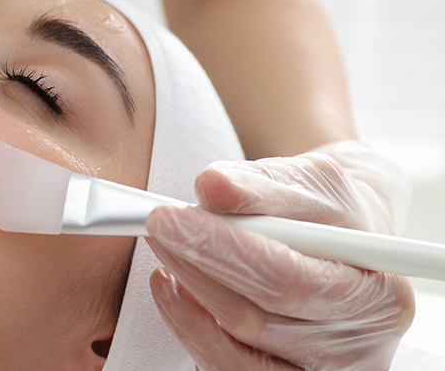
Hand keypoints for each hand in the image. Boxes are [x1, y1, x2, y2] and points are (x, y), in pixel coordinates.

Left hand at [146, 141, 414, 369]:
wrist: (344, 243)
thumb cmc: (332, 215)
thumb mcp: (311, 184)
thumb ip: (264, 185)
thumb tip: (212, 185)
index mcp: (378, 296)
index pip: (288, 279)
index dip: (223, 250)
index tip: (170, 217)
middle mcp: (356, 348)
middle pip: (255, 319)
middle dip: (196, 267)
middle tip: (157, 226)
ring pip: (234, 346)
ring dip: (186, 296)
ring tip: (165, 251)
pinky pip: (224, 368)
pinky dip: (190, 327)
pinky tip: (173, 289)